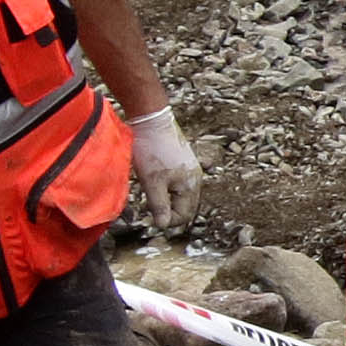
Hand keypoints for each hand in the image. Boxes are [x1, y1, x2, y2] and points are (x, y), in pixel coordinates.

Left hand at [127, 103, 202, 229]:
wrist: (151, 119)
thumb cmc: (151, 149)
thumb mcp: (152, 182)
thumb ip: (159, 205)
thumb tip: (163, 226)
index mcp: (191, 185)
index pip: (184, 216)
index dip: (167, 220)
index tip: (150, 215)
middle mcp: (195, 178)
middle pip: (185, 206)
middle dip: (168, 210)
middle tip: (149, 206)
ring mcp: (191, 168)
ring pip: (181, 194)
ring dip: (167, 198)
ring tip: (151, 191)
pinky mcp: (183, 160)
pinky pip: (178, 182)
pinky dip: (168, 186)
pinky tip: (155, 179)